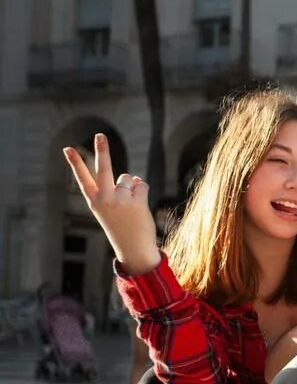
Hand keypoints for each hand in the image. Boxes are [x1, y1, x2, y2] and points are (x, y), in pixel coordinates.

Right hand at [63, 133, 160, 274]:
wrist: (133, 248)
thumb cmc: (120, 227)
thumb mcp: (109, 210)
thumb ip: (114, 191)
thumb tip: (131, 177)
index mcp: (94, 201)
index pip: (82, 178)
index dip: (75, 163)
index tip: (67, 148)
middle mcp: (104, 198)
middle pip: (104, 168)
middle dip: (102, 150)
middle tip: (100, 135)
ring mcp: (120, 199)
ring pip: (127, 178)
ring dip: (131, 187)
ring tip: (130, 205)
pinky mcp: (136, 201)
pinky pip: (141, 184)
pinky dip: (142, 191)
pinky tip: (139, 205)